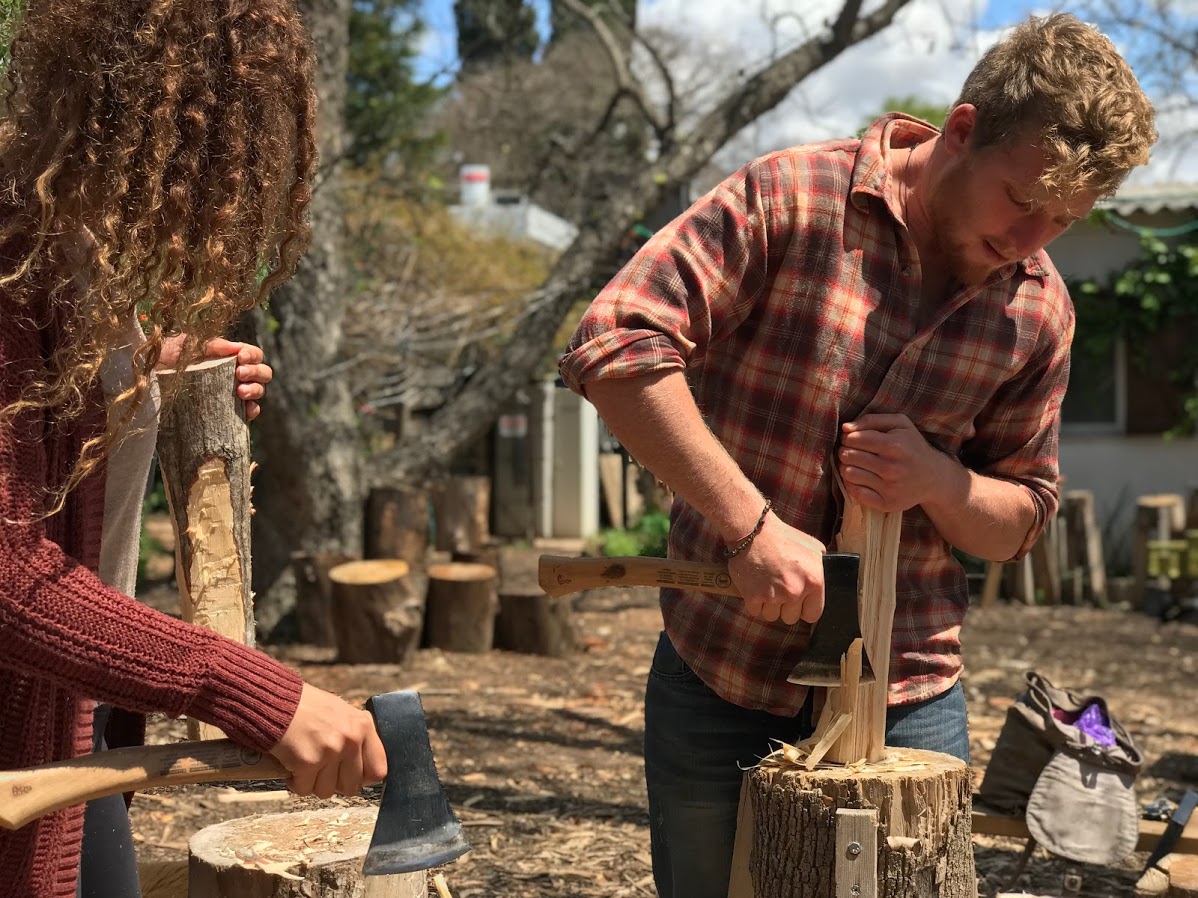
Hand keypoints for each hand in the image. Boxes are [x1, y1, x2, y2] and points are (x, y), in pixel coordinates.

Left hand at [157, 336, 272, 420]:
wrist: (144, 385)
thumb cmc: (163, 360)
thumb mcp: (183, 346)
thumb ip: (210, 344)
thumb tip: (234, 347)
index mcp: (226, 356)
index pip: (252, 354)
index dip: (252, 355)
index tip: (240, 357)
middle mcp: (233, 376)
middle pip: (262, 372)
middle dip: (256, 372)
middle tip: (238, 374)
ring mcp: (231, 395)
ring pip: (258, 391)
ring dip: (255, 390)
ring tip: (240, 392)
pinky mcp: (227, 414)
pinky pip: (249, 413)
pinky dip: (253, 411)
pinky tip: (247, 410)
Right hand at [270, 684, 388, 798]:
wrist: (276, 701)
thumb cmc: (307, 707)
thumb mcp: (342, 712)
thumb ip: (356, 735)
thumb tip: (365, 767)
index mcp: (363, 726)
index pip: (378, 769)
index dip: (363, 778)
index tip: (351, 776)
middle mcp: (350, 740)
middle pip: (352, 787)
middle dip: (335, 783)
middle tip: (322, 770)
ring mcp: (330, 752)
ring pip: (327, 791)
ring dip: (313, 783)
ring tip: (305, 763)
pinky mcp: (308, 762)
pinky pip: (304, 789)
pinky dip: (295, 782)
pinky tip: (292, 765)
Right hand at [726, 512, 825, 624]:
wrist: (753, 530)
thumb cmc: (783, 537)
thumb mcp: (812, 547)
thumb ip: (820, 567)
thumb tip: (824, 578)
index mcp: (814, 581)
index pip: (813, 615)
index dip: (804, 609)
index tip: (798, 603)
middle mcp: (796, 592)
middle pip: (791, 618)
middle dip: (785, 607)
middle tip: (778, 590)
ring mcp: (774, 596)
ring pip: (772, 616)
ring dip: (768, 606)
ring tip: (766, 586)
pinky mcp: (753, 597)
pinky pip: (756, 612)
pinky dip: (754, 603)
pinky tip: (754, 588)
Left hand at [838, 414, 955, 512]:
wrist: (934, 478)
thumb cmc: (912, 446)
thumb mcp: (900, 424)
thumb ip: (872, 420)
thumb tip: (845, 427)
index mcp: (895, 446)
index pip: (854, 439)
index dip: (848, 437)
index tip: (852, 439)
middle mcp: (892, 468)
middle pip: (848, 456)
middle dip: (845, 451)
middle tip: (851, 451)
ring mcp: (889, 488)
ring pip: (848, 474)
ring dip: (846, 467)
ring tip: (855, 464)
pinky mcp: (886, 504)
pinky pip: (855, 493)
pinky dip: (852, 484)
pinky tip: (860, 478)